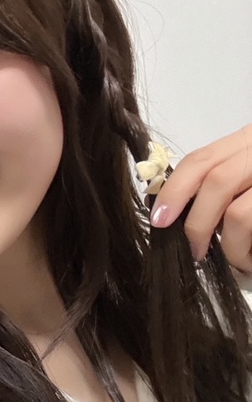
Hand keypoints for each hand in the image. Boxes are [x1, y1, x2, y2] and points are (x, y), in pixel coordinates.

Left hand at [150, 124, 251, 270]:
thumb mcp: (251, 165)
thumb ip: (224, 179)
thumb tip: (175, 210)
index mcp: (251, 138)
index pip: (201, 159)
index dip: (174, 190)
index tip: (159, 220)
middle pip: (217, 182)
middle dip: (198, 223)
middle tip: (195, 252)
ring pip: (241, 215)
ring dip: (234, 248)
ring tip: (240, 263)